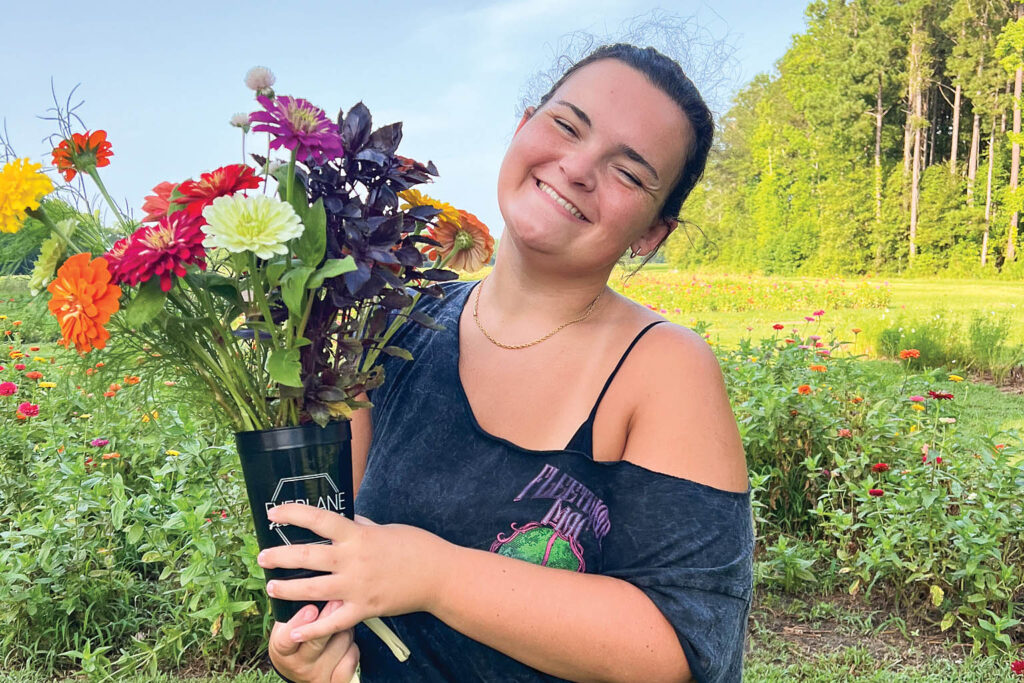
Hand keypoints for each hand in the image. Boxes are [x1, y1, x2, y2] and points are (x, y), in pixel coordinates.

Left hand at [257, 504, 449, 641]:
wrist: (439, 575)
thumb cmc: (415, 546)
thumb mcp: (384, 528)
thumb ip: (360, 526)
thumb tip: (342, 518)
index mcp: (358, 536)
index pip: (319, 520)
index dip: (293, 515)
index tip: (273, 513)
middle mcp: (353, 561)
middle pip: (307, 557)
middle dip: (280, 557)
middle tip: (262, 557)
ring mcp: (357, 587)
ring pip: (313, 590)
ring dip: (287, 590)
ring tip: (271, 588)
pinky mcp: (364, 608)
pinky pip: (333, 622)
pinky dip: (312, 628)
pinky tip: (294, 631)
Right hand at [268, 600, 359, 682]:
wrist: (298, 669)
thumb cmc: (294, 639)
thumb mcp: (285, 626)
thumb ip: (292, 609)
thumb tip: (305, 582)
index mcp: (282, 649)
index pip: (286, 639)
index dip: (299, 623)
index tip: (310, 607)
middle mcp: (299, 665)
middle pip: (316, 642)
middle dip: (328, 617)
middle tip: (337, 598)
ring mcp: (317, 674)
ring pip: (339, 644)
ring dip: (344, 627)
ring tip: (342, 617)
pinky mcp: (333, 681)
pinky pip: (350, 660)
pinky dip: (352, 647)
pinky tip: (348, 640)